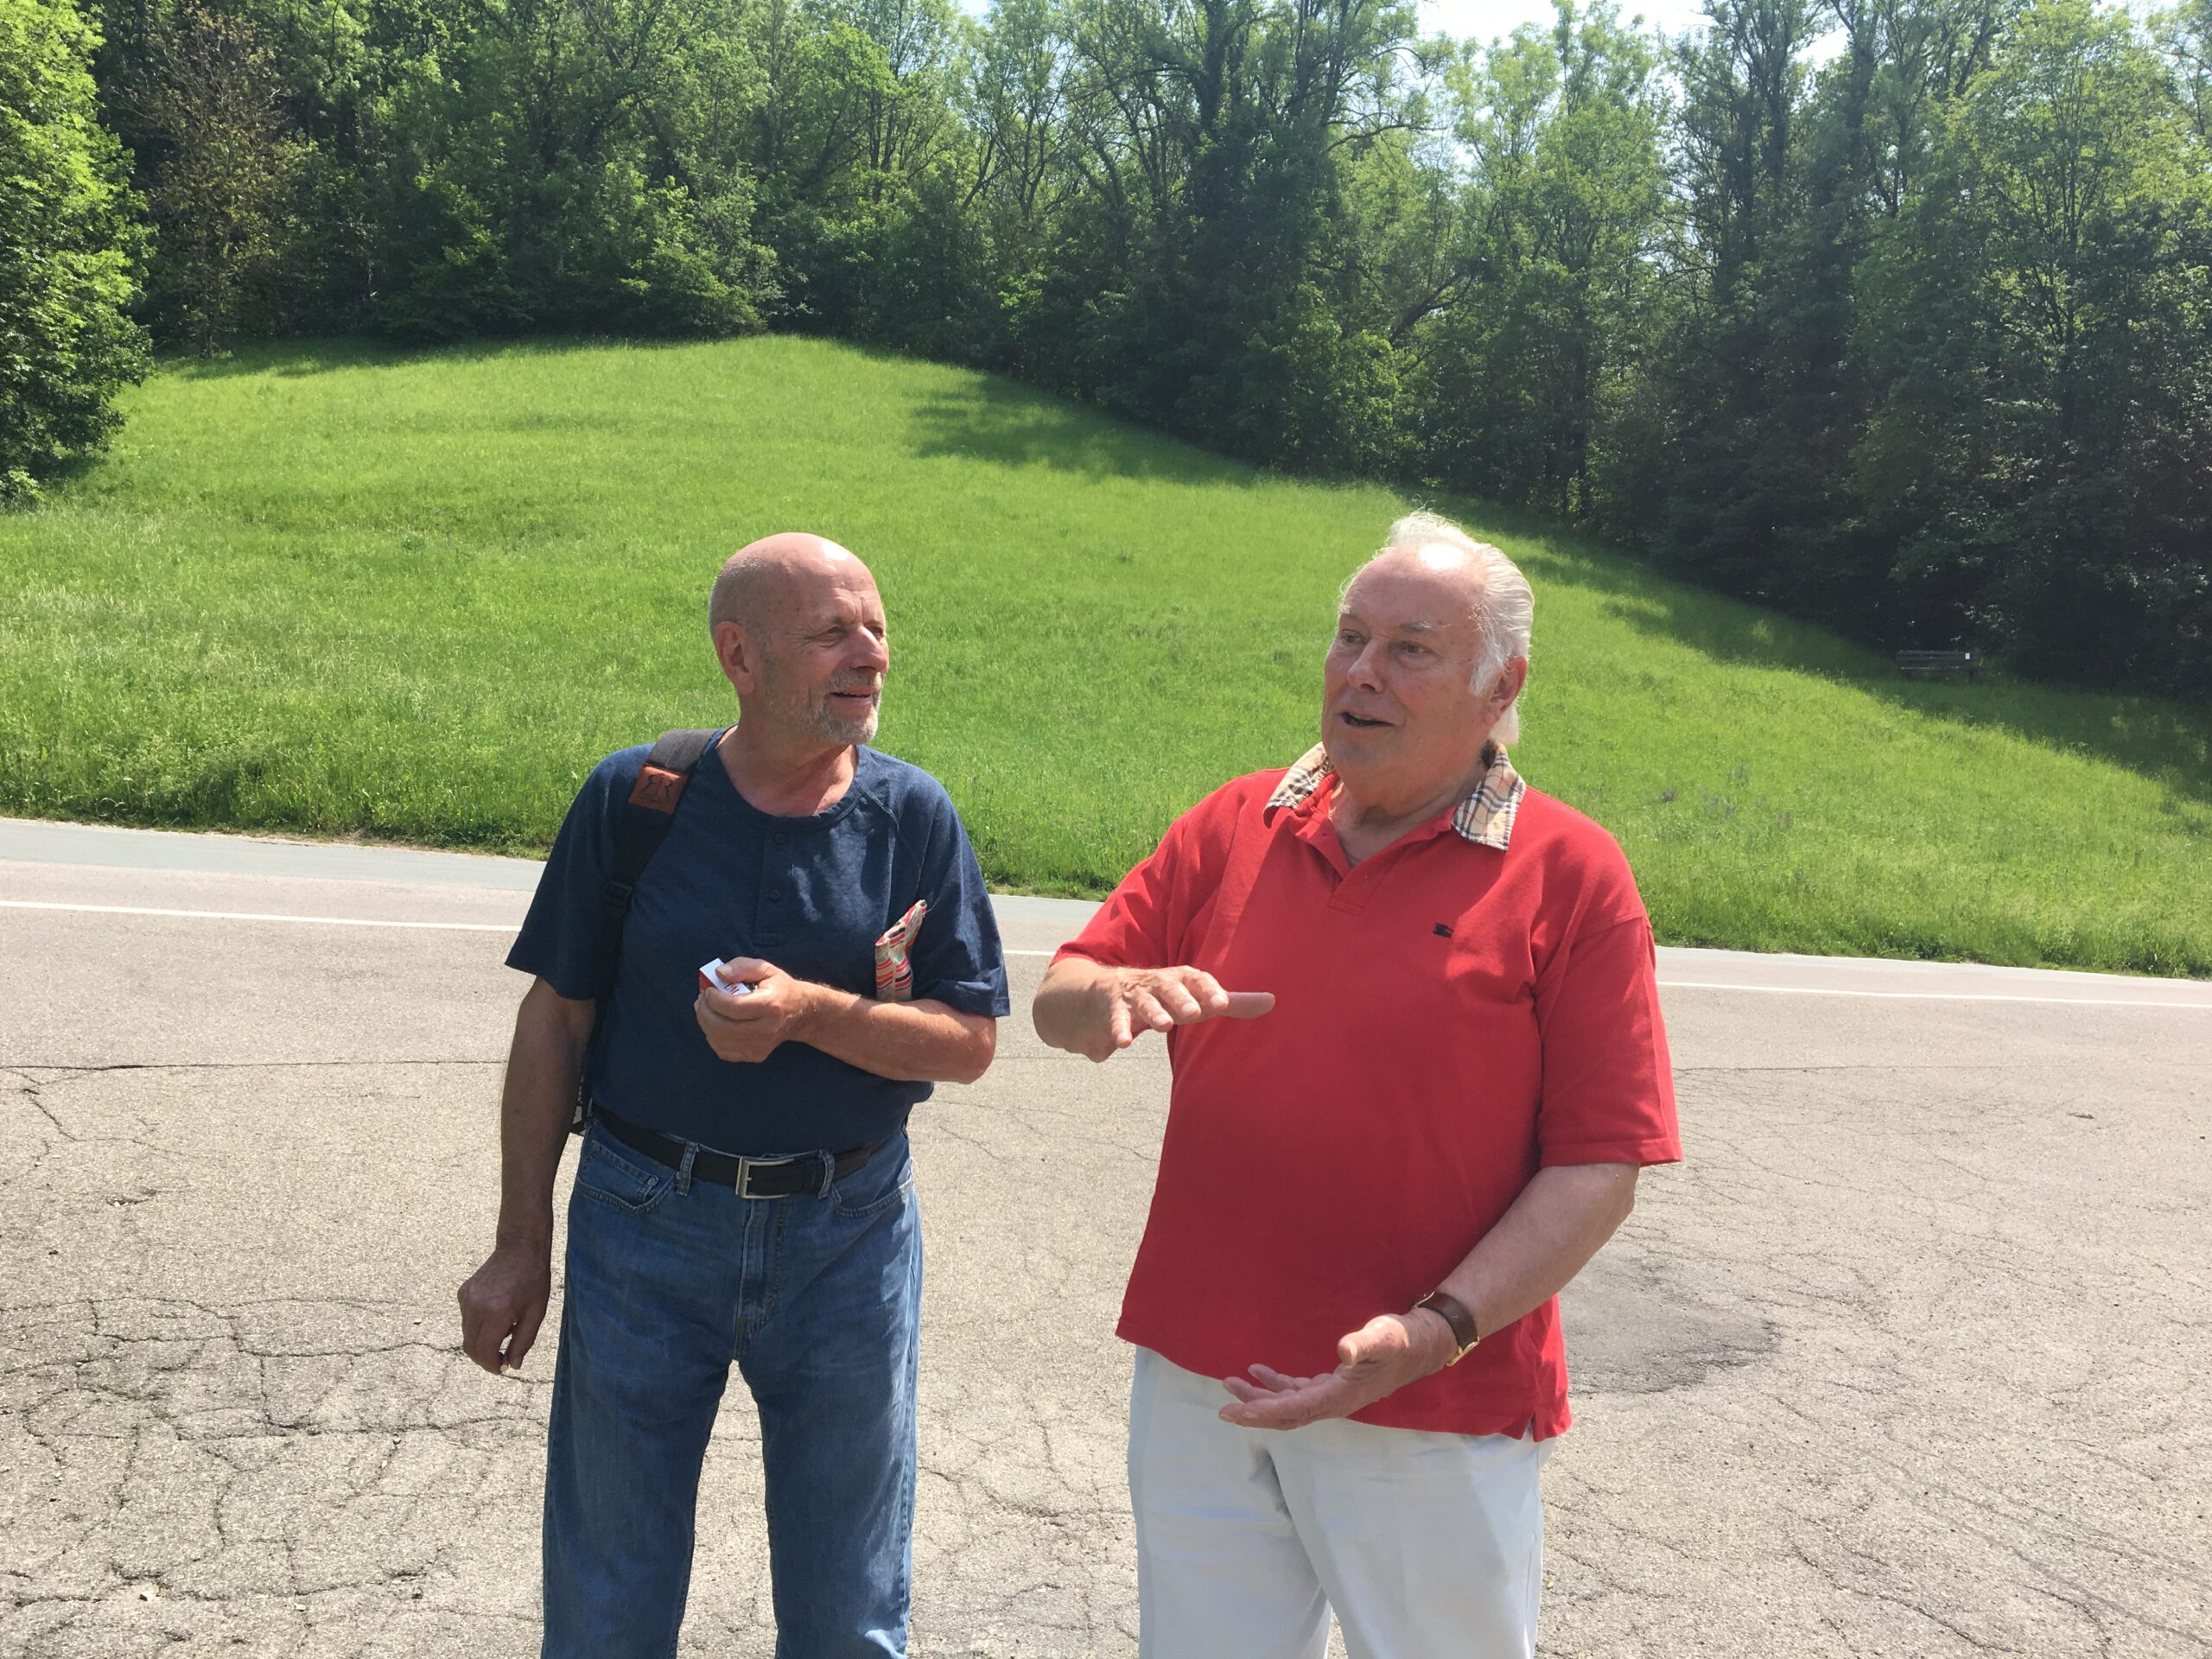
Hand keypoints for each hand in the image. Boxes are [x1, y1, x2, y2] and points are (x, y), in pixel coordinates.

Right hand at [457, 1240, 551, 1374]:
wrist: (520, 1249)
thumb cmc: (533, 1281)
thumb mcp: (535, 1315)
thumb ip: (523, 1343)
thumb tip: (512, 1366)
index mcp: (496, 1313)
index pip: (484, 1351)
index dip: (492, 1365)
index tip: (501, 1369)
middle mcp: (476, 1307)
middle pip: (470, 1347)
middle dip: (484, 1359)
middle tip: (500, 1360)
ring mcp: (467, 1299)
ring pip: (467, 1334)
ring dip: (481, 1342)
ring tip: (504, 1331)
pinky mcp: (463, 1293)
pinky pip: (466, 1319)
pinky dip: (478, 1326)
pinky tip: (496, 1315)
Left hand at [695, 956, 819, 1062]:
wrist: (800, 1014)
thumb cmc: (779, 988)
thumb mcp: (765, 969)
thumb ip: (741, 967)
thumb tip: (719, 974)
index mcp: (770, 1005)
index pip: (734, 1007)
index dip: (714, 999)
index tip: (708, 990)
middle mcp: (766, 1029)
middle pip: (724, 1027)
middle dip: (705, 1012)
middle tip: (701, 1000)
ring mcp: (761, 1046)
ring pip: (721, 1041)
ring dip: (705, 1024)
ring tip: (705, 1010)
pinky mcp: (755, 1055)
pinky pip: (724, 1051)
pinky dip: (713, 1038)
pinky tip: (715, 1025)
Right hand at [1072, 966, 1274, 1062]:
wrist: (1109, 991)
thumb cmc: (1166, 997)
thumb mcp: (1198, 999)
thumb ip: (1233, 1002)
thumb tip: (1272, 1001)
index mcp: (1181, 978)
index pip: (1198, 980)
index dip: (1209, 991)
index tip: (1222, 1004)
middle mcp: (1158, 982)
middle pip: (1170, 987)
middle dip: (1181, 998)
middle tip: (1194, 1012)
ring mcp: (1134, 994)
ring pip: (1145, 1002)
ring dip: (1154, 1012)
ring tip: (1164, 1025)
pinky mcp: (1112, 1008)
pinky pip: (1116, 1019)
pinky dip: (1118, 1030)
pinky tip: (1123, 1043)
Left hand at [1217, 1309, 1455, 1429]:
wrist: (1423, 1345)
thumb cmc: (1402, 1339)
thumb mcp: (1384, 1337)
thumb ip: (1365, 1344)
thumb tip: (1344, 1350)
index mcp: (1341, 1397)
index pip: (1294, 1409)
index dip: (1262, 1411)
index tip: (1235, 1410)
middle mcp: (1335, 1403)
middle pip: (1286, 1416)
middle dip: (1254, 1411)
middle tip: (1223, 1409)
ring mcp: (1334, 1396)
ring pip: (1289, 1405)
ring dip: (1260, 1397)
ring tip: (1232, 1382)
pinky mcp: (1335, 1386)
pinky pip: (1299, 1393)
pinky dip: (1277, 1385)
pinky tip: (1260, 1371)